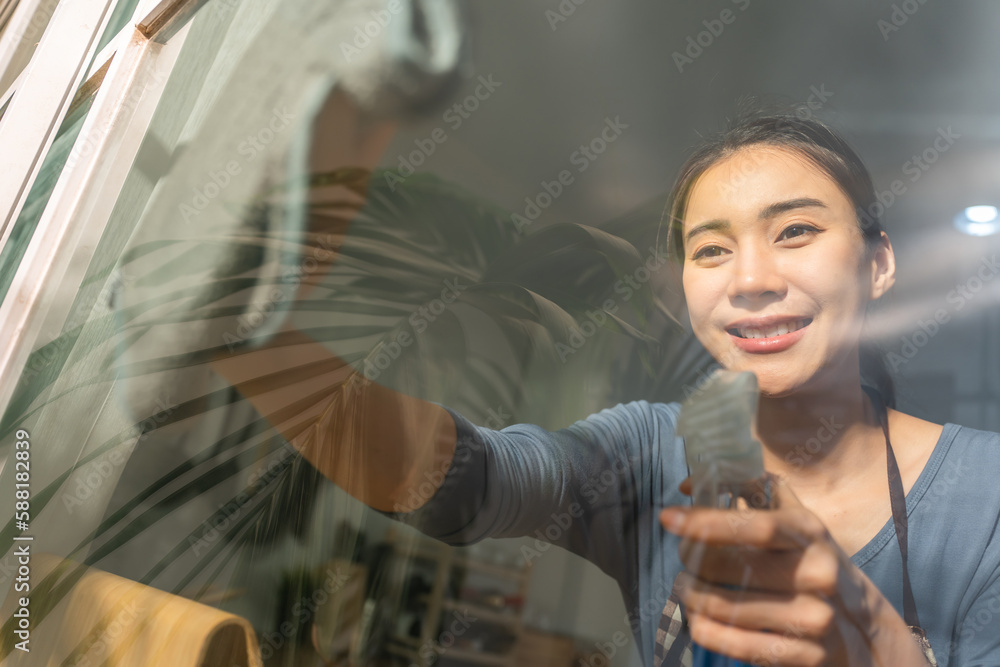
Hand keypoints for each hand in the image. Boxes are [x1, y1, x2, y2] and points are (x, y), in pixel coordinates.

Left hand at [660, 476, 929, 665]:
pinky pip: (733, 644)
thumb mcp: (799, 523)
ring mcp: (813, 619)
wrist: (869, 632)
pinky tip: (697, 620)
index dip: (706, 521)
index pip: (753, 525)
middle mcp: (817, 574)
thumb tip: (689, 483)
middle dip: (691, 563)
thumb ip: (751, 492)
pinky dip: (703, 629)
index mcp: (810, 533)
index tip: (668, 518)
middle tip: (683, 562)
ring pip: (723, 607)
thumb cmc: (817, 564)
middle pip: (729, 569)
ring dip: (690, 596)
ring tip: (685, 589)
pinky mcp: (806, 657)